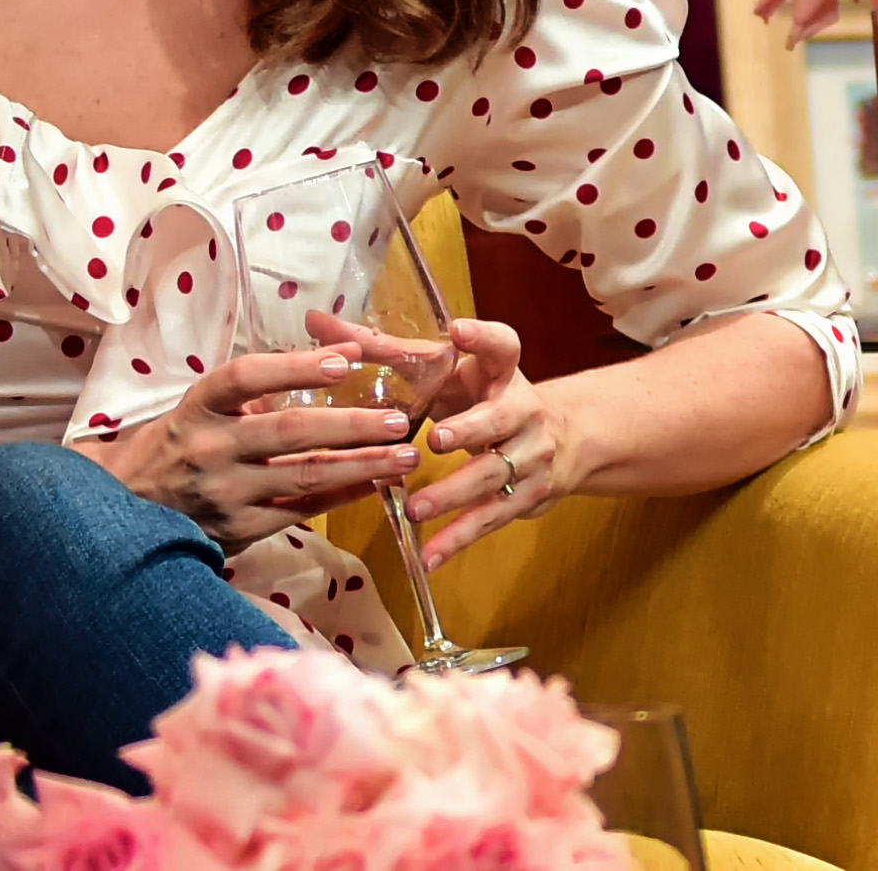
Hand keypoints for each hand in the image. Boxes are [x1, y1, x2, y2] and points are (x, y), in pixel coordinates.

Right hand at [86, 342, 424, 549]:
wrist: (128, 507)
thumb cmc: (176, 448)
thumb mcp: (199, 412)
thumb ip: (254, 394)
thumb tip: (335, 357)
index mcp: (196, 409)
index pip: (244, 378)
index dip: (295, 367)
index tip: (343, 360)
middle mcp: (209, 448)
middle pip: (289, 431)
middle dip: (351, 425)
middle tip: (399, 419)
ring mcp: (226, 492)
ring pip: (305, 476)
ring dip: (363, 465)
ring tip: (406, 456)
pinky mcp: (240, 528)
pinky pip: (302, 510)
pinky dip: (342, 496)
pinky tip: (374, 485)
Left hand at [391, 316, 564, 568]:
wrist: (562, 439)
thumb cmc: (481, 395)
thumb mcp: (447, 369)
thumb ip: (383, 349)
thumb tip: (314, 320)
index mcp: (502, 371)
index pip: (503, 346)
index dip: (483, 337)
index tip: (458, 331)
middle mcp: (525, 411)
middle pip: (501, 419)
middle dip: (470, 430)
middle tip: (433, 440)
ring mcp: (532, 457)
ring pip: (494, 476)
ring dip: (455, 495)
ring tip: (416, 509)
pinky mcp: (528, 496)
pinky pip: (493, 519)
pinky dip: (460, 539)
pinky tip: (429, 556)